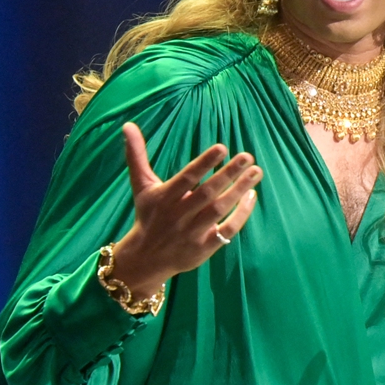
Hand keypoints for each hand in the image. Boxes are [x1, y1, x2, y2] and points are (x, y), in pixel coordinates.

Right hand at [110, 122, 262, 296]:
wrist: (144, 259)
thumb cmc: (148, 215)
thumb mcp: (141, 186)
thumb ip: (137, 156)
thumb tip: (128, 125)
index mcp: (164, 198)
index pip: (186, 178)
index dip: (203, 163)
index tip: (222, 147)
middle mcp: (178, 215)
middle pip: (207, 193)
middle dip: (228, 174)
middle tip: (248, 157)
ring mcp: (192, 233)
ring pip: (219, 210)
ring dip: (239, 190)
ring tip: (256, 172)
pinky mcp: (204, 248)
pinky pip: (227, 230)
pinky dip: (241, 214)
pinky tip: (252, 196)